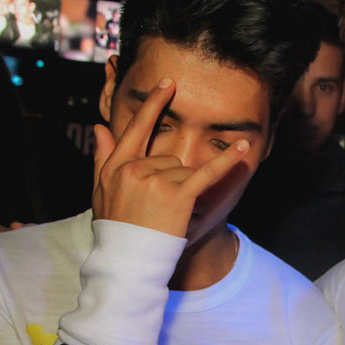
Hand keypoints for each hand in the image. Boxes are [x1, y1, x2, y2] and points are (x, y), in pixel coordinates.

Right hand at [91, 77, 249, 237]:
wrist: (128, 260)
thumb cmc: (115, 229)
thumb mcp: (100, 192)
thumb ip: (102, 157)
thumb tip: (100, 127)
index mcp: (116, 167)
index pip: (136, 128)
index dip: (153, 104)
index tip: (168, 84)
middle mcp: (135, 169)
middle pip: (167, 157)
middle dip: (169, 179)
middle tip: (156, 208)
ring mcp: (156, 181)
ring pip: (183, 170)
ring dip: (181, 190)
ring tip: (166, 214)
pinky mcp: (178, 195)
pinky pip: (207, 173)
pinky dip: (227, 161)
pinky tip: (244, 147)